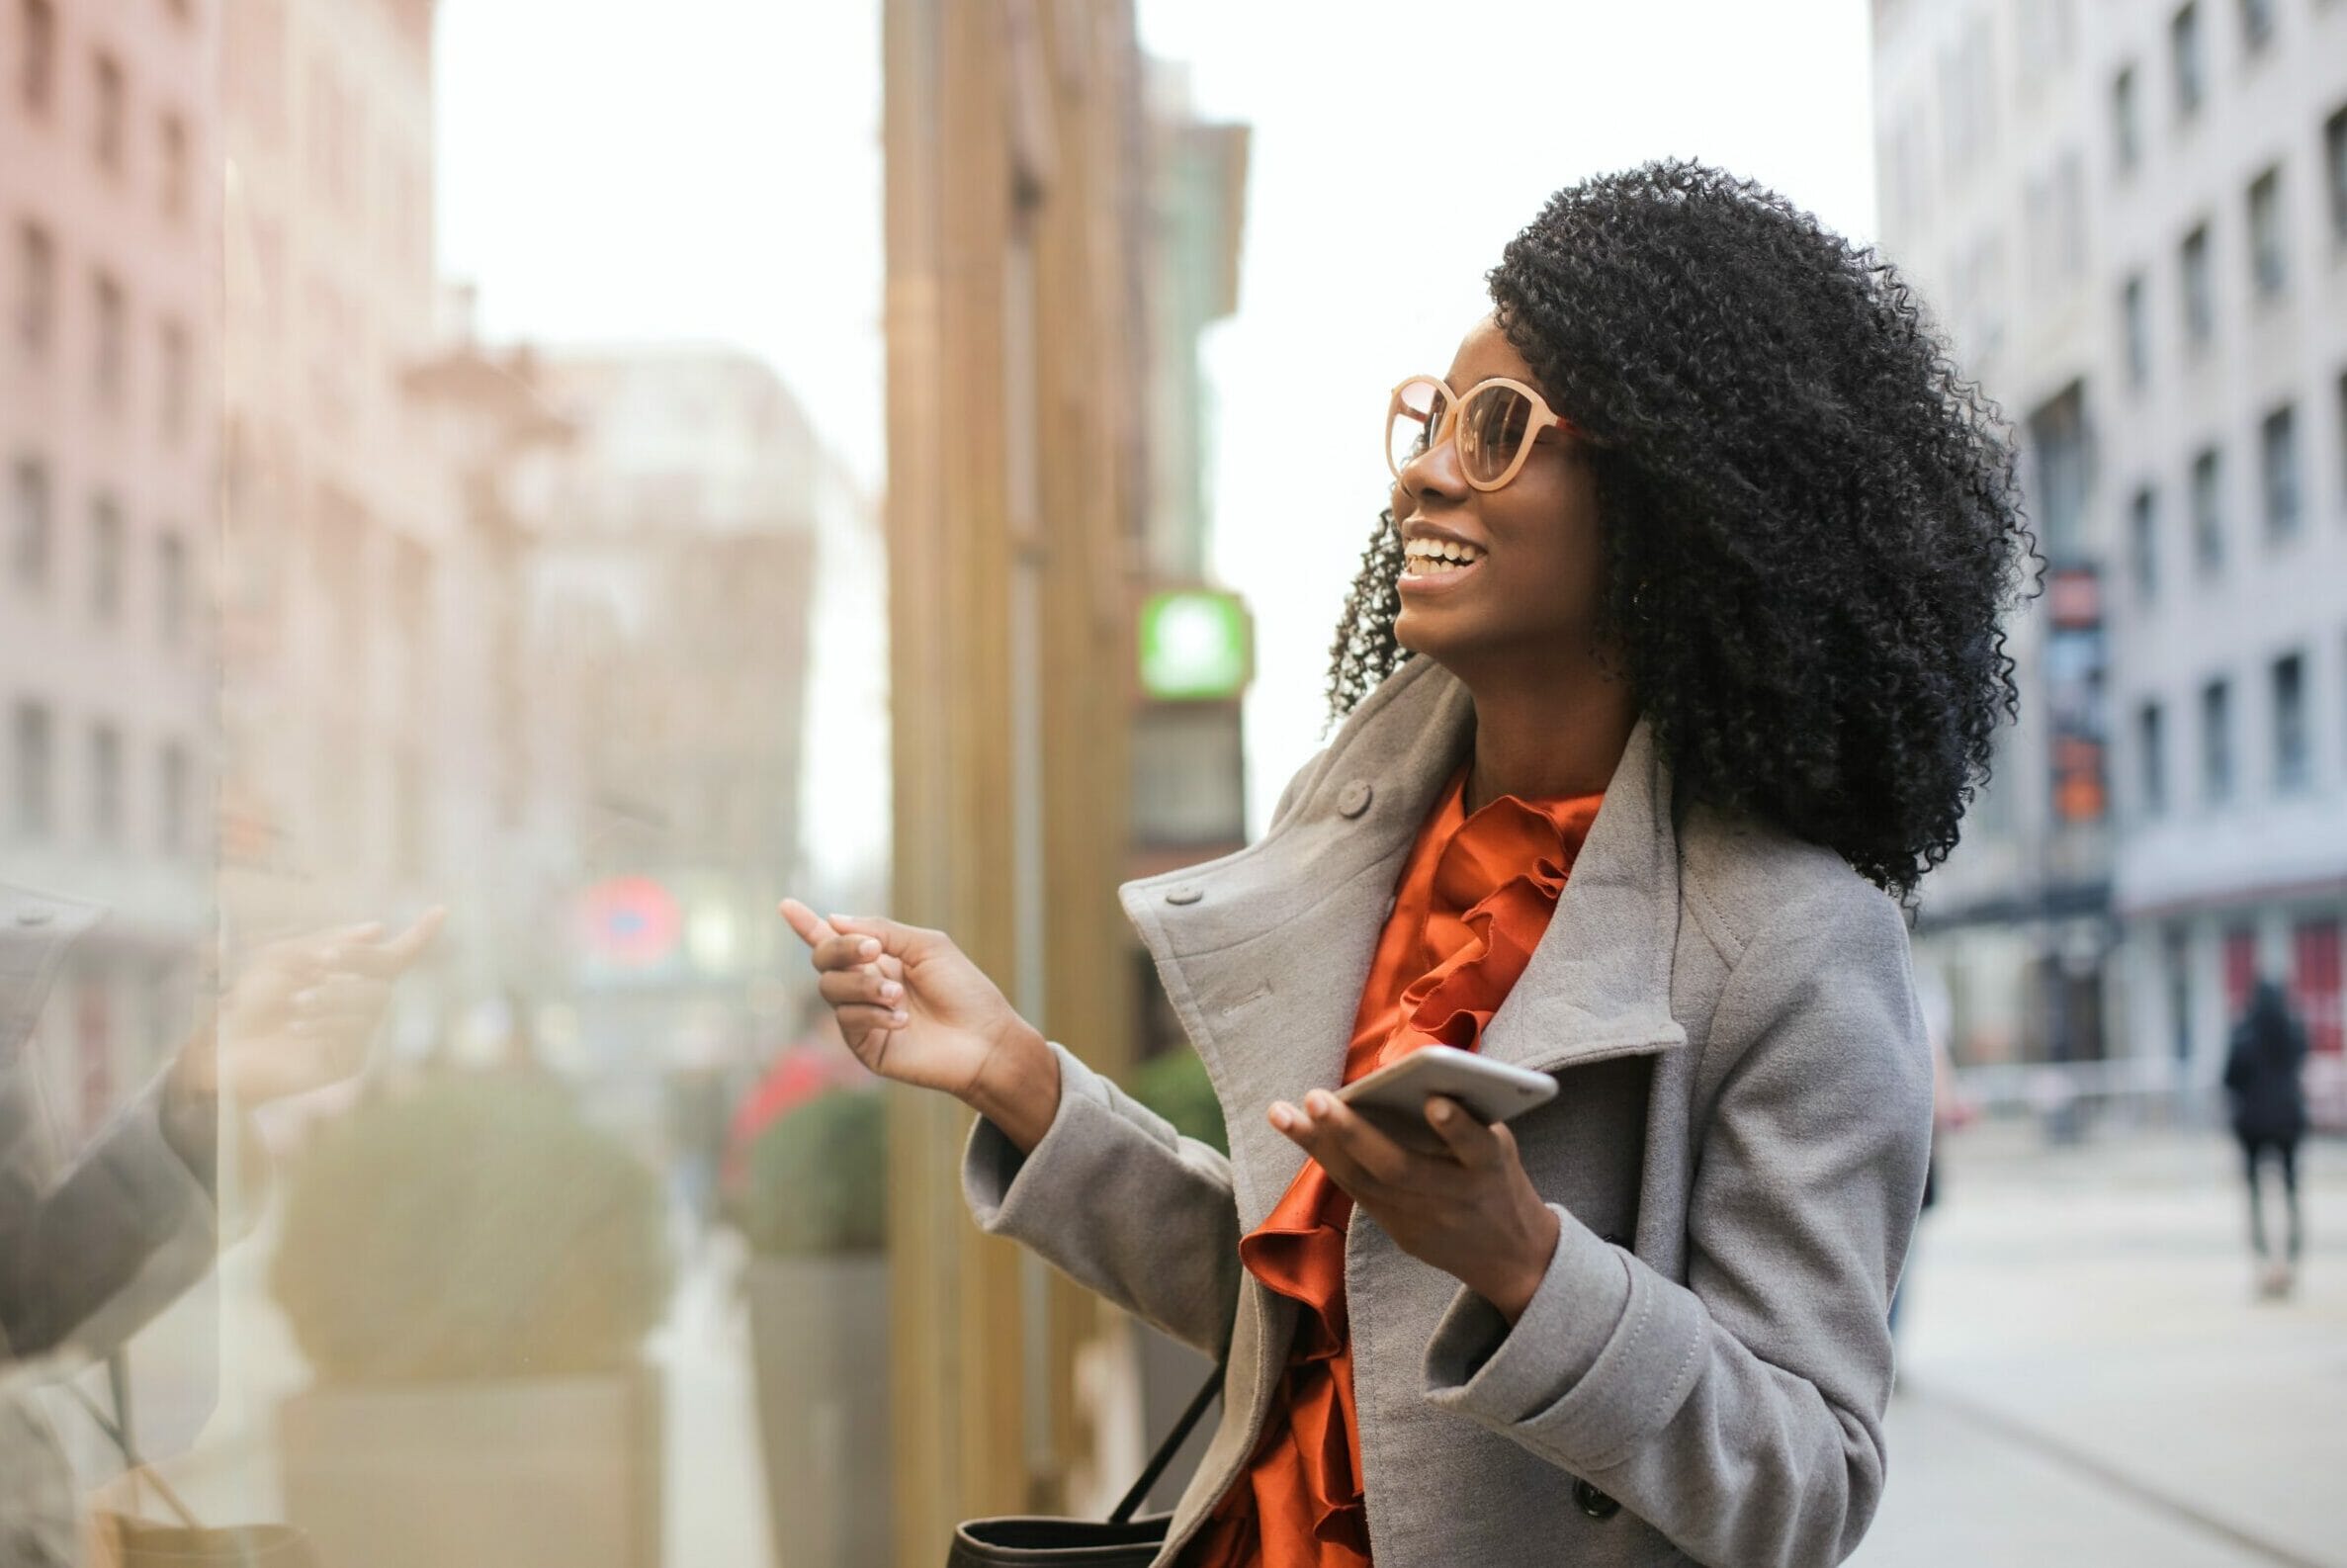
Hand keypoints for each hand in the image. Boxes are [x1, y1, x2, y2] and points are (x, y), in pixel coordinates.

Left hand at [178, 909, 445, 1104]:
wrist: (225, 1053)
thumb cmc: (250, 1003)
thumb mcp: (283, 961)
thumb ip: (328, 943)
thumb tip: (378, 929)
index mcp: (349, 977)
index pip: (395, 955)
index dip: (421, 935)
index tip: (442, 910)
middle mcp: (361, 1005)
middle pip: (384, 975)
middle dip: (355, 962)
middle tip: (320, 963)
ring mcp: (358, 1035)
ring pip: (373, 1005)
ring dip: (334, 997)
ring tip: (297, 1004)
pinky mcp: (348, 1062)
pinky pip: (356, 1036)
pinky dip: (326, 1026)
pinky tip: (297, 1029)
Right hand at [778, 899, 1056, 1144]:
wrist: (985, 1040)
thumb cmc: (964, 990)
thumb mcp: (927, 946)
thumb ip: (882, 931)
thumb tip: (833, 919)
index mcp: (879, 959)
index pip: (834, 939)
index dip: (807, 924)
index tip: (786, 905)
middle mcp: (864, 986)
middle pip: (823, 960)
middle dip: (842, 950)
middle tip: (874, 951)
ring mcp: (862, 1017)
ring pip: (830, 989)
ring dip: (864, 986)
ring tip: (898, 995)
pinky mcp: (865, 1046)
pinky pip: (848, 1021)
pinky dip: (873, 1014)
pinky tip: (902, 1019)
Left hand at [1272, 1089, 1560, 1322]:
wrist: (1515, 1260)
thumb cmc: (1501, 1180)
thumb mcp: (1502, 1147)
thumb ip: (1467, 1119)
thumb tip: (1412, 1075)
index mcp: (1493, 1169)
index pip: (1477, 1148)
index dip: (1458, 1127)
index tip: (1435, 1101)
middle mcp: (1456, 1198)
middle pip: (1400, 1169)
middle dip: (1354, 1133)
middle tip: (1315, 1098)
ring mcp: (1425, 1222)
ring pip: (1365, 1184)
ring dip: (1318, 1146)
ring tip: (1281, 1113)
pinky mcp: (1403, 1236)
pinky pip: (1360, 1195)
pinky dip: (1330, 1160)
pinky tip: (1301, 1132)